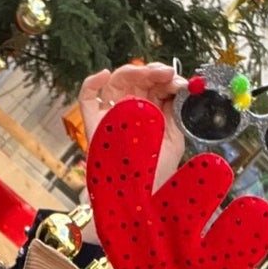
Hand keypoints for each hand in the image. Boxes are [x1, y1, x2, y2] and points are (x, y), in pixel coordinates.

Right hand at [78, 62, 186, 189]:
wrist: (141, 198)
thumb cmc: (158, 172)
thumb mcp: (175, 137)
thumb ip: (176, 111)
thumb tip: (181, 85)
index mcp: (149, 113)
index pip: (153, 86)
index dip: (165, 79)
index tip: (180, 82)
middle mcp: (129, 111)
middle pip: (136, 80)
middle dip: (154, 72)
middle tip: (168, 75)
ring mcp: (110, 115)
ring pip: (116, 81)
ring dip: (134, 71)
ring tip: (151, 73)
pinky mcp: (93, 123)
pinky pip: (87, 97)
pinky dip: (93, 82)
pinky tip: (105, 74)